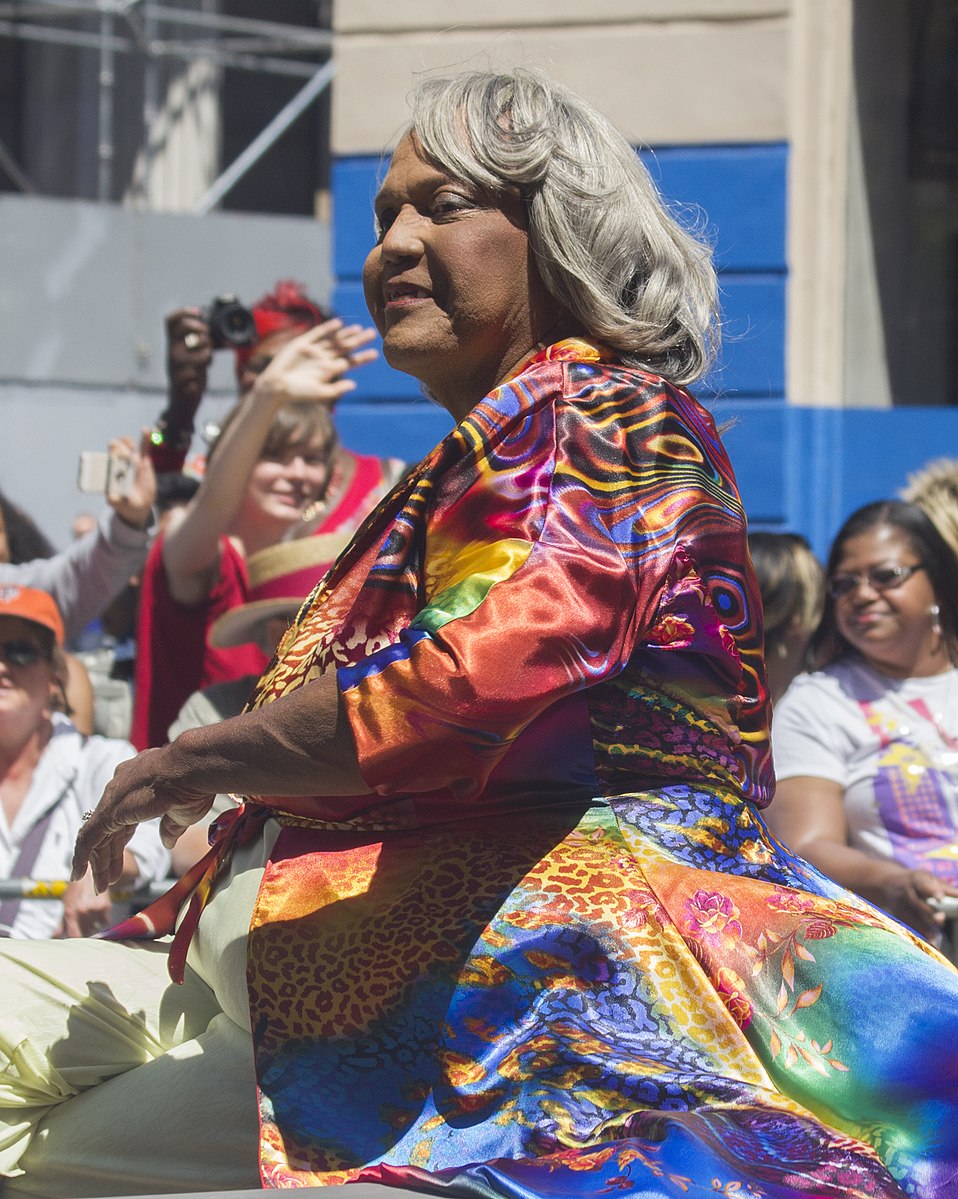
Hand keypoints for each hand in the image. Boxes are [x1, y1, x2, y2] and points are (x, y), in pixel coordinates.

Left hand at [57, 867, 113, 937]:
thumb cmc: (75, 891)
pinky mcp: (105, 906)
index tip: (76, 944)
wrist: (89, 875)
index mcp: (70, 913)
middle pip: (86, 934)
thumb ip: (60, 924)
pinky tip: (98, 912)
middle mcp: (83, 912)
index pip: (74, 935)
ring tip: (90, 917)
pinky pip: (105, 922)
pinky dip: (102, 920)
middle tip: (83, 926)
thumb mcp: (65, 906)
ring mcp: (95, 909)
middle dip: (84, 932)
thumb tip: (54, 938)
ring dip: (93, 926)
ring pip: (96, 928)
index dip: (76, 941)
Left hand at [72, 745, 215, 893]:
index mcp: (138, 784)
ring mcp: (113, 799)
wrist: (191, 767)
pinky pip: (88, 839)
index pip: (122, 818)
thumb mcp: (182, 812)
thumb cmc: (193, 785)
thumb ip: (170, 827)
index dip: (120, 841)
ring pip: (98, 836)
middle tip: (108, 880)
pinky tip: (77, 875)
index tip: (120, 859)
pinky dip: (81, 857)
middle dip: (108, 856)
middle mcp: (121, 789)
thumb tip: (166, 842)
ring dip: (99, 863)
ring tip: (101, 887)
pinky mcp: (109, 811)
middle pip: (108, 829)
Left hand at [108, 431, 155, 529]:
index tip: (116, 460)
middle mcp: (119, 463)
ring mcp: (131, 461)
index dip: (111, 454)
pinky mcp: (143, 461)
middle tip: (127, 458)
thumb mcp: (119, 504)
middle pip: (115, 446)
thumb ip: (115, 500)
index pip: (107, 456)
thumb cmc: (125, 505)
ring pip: (127, 444)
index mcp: (110, 470)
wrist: (139, 506)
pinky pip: (144, 447)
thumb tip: (110, 497)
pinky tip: (147, 430)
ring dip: (128, 442)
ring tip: (133, 448)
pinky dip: (145, 438)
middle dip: (120, 448)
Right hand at [166, 308, 212, 412]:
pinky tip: (200, 374)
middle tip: (208, 341)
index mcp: (172, 345)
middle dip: (203, 331)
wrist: (181, 404)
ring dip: (208, 353)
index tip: (198, 312)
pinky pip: (200, 367)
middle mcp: (172, 352)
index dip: (184, 312)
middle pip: (186, 328)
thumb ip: (196, 343)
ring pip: (200, 348)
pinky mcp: (182, 380)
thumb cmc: (189, 377)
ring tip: (206, 361)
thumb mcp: (190, 356)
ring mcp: (176, 366)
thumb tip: (208, 328)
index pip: (171, 321)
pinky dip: (205, 368)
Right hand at [251, 319, 377, 406]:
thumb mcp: (319, 393)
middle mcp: (324, 359)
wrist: (276, 386)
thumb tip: (354, 385)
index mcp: (330, 370)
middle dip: (358, 341)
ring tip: (359, 328)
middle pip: (345, 348)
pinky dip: (327, 329)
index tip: (376, 353)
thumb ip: (336, 390)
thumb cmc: (298, 393)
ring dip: (346, 334)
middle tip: (372, 333)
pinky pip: (317, 333)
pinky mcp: (302, 344)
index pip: (349, 362)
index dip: (362, 358)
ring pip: (334, 340)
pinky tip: (339, 324)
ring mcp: (314, 350)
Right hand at [880, 868, 957, 941]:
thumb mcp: (927, 878)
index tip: (941, 898)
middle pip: (915, 902)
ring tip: (934, 935)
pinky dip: (916, 932)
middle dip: (927, 911)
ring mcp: (898, 903)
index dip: (931, 891)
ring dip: (921, 926)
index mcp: (915, 879)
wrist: (886, 883)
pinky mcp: (896, 914)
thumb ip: (944, 887)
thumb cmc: (915, 881)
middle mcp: (905, 891)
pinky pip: (905, 924)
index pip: (922, 885)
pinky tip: (927, 940)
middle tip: (941, 918)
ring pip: (909, 915)